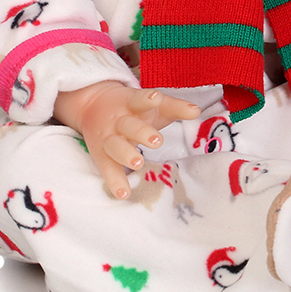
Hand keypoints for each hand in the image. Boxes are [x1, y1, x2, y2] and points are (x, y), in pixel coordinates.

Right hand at [53, 81, 200, 198]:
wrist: (93, 103)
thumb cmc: (134, 108)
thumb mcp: (153, 105)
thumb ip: (175, 107)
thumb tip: (196, 111)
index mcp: (133, 103)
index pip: (140, 99)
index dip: (147, 99)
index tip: (156, 98)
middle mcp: (119, 120)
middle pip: (129, 125)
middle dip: (141, 132)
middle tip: (156, 141)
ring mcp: (108, 137)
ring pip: (115, 145)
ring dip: (126, 154)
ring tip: (138, 163)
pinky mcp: (101, 154)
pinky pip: (106, 168)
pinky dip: (114, 181)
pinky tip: (123, 194)